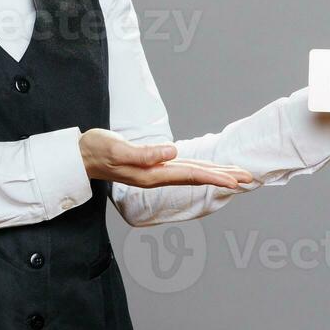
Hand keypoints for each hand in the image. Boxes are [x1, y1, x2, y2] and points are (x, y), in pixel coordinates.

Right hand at [79, 128, 255, 189]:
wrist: (80, 156)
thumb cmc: (96, 150)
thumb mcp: (118, 149)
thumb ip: (144, 153)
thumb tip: (172, 152)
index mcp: (152, 174)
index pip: (191, 174)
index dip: (216, 176)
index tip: (237, 180)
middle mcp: (157, 175)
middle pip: (197, 175)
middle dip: (223, 176)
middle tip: (249, 177)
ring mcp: (155, 172)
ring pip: (192, 172)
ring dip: (215, 173)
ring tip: (236, 174)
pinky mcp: (152, 165)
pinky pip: (183, 168)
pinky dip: (200, 168)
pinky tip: (207, 168)